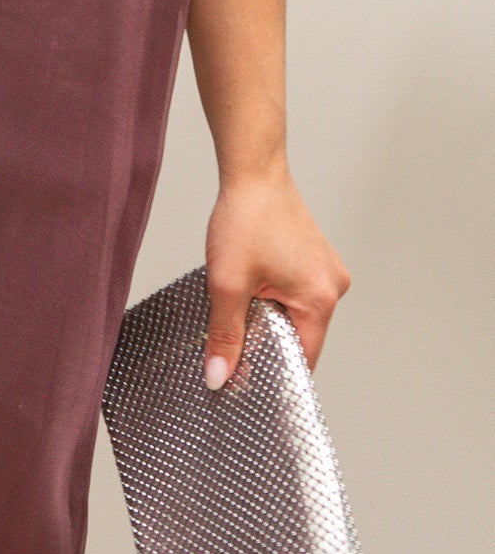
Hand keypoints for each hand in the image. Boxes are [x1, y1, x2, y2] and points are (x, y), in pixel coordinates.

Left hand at [203, 164, 350, 388]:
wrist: (252, 171)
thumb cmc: (246, 217)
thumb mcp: (227, 284)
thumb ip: (225, 335)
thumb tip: (219, 377)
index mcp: (321, 298)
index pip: (301, 359)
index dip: (270, 373)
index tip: (244, 383)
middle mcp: (333, 286)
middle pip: (297, 337)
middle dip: (264, 339)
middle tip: (232, 335)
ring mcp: (326, 271)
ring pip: (294, 314)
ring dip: (266, 314)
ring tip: (241, 296)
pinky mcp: (315, 259)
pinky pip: (294, 293)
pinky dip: (272, 296)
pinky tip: (250, 281)